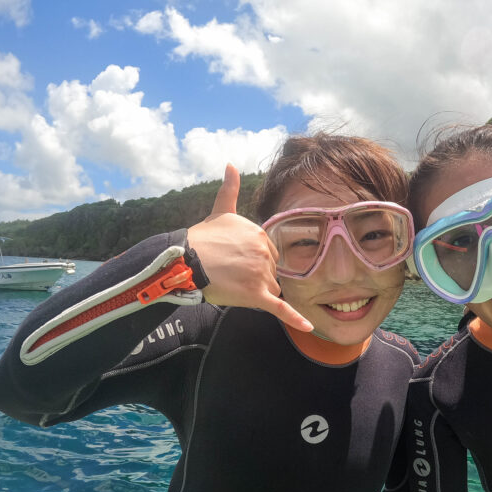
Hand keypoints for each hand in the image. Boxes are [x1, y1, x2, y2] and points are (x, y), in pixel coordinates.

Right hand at [187, 164, 312, 331]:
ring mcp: (261, 273)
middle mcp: (264, 252)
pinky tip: (308, 327)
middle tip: (232, 274)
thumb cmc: (201, 239)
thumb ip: (230, 189)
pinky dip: (295, 318)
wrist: (184, 261)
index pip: (270, 255)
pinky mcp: (257, 294)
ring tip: (234, 285)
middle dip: (257, 277)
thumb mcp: (220, 210)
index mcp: (261, 234)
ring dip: (258, 292)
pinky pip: (280, 308)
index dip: (255, 262)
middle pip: (271, 272)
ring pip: (271, 289)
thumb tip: (230, 164)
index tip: (237, 262)